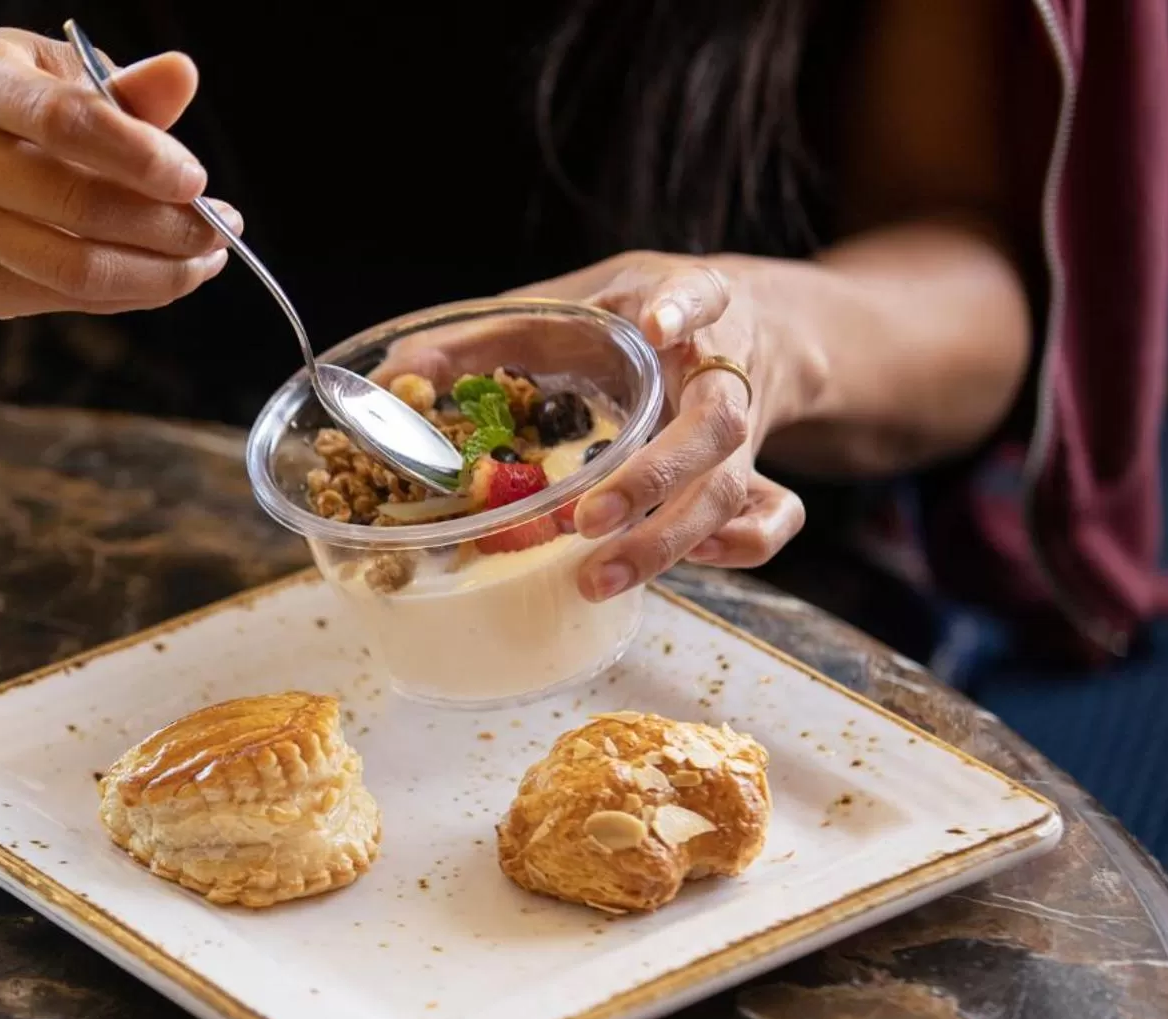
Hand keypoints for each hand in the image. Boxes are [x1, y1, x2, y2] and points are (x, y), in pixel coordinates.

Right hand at [0, 29, 235, 319]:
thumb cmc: (6, 112)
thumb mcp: (52, 76)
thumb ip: (119, 87)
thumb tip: (183, 77)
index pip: (63, 121)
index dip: (138, 155)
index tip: (196, 180)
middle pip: (74, 204)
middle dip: (165, 225)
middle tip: (222, 228)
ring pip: (71, 268)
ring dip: (156, 273)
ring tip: (204, 260)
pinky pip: (60, 300)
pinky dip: (124, 295)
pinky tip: (161, 277)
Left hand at [378, 253, 806, 600]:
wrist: (747, 327)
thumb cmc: (633, 319)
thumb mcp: (568, 307)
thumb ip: (487, 337)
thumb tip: (396, 376)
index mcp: (682, 303)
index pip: (701, 291)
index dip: (684, 309)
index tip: (657, 325)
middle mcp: (723, 366)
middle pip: (716, 425)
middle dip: (652, 479)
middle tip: (587, 519)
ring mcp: (747, 426)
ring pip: (732, 486)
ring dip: (669, 539)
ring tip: (601, 577)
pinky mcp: (757, 470)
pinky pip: (772, 516)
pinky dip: (740, 547)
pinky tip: (685, 565)